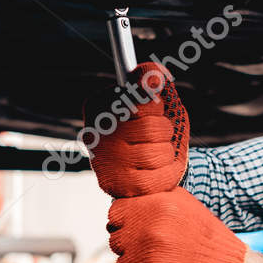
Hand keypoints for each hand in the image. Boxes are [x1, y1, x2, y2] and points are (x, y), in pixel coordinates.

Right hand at [83, 61, 188, 196]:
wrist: (150, 166)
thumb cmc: (152, 129)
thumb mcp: (156, 100)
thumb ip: (152, 80)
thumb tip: (154, 75)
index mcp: (99, 106)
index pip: (139, 98)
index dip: (154, 106)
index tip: (150, 110)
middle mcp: (94, 134)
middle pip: (151, 127)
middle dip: (164, 130)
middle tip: (154, 135)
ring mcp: (103, 162)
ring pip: (157, 153)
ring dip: (166, 152)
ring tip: (155, 152)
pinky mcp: (118, 187)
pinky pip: (160, 176)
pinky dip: (168, 172)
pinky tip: (156, 170)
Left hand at [107, 188, 248, 262]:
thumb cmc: (206, 238)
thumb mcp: (183, 203)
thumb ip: (151, 198)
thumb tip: (121, 202)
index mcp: (156, 207)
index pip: (115, 215)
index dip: (126, 223)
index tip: (139, 230)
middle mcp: (150, 233)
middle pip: (116, 242)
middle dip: (132, 246)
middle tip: (158, 250)